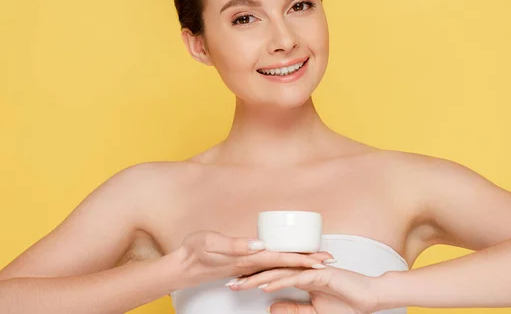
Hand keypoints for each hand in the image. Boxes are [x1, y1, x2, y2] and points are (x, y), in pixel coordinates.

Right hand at [169, 231, 333, 288]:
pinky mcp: (243, 265)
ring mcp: (248, 266)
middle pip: (285, 263)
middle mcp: (251, 264)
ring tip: (317, 261)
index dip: (302, 259)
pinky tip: (289, 263)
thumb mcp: (210, 243)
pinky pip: (269, 267)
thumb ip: (234, 244)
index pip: (281, 258)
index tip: (321, 260)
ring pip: (279, 266)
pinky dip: (283, 265)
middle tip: (329, 260)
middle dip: (308, 262)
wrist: (181, 268)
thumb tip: (259, 244)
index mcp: (248, 257)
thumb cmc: (194, 252)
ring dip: (298, 264)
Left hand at [230, 266, 393, 313]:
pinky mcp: (320, 274)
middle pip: (271, 271)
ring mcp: (311, 270)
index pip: (272, 276)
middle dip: (250, 277)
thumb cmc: (346, 303)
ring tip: (242, 284)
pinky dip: (280, 281)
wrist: (369, 297)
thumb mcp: (313, 311)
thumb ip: (293, 308)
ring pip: (280, 272)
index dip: (253, 280)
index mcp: (300, 276)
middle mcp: (303, 270)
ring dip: (260, 278)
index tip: (235, 286)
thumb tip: (271, 307)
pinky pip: (296, 278)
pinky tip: (267, 285)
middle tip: (230, 283)